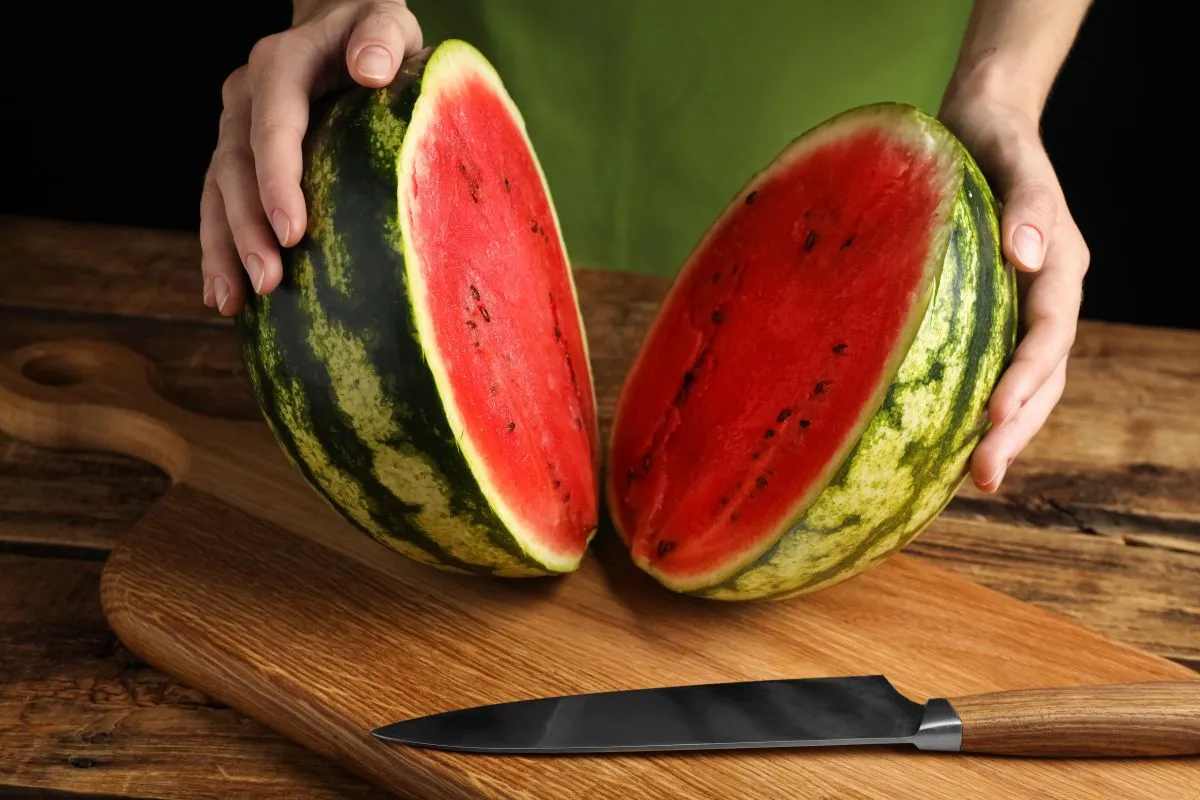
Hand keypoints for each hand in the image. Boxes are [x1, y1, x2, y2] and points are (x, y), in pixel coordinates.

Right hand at [199, 0, 422, 315]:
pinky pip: (219, 203)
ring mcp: (235, 128)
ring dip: (222, 248)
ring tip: (232, 301)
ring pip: (216, 191)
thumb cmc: (374, 34)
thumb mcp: (386, 20)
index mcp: (281, 66)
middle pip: (234, 167)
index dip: (277, 181)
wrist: (337, 27)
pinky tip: (227, 296)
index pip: (273, 127)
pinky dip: (219, 247)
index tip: (294, 232)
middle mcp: (245, 97)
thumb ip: (381, 37)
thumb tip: (372, 69)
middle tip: (268, 282)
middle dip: (246, 229)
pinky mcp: (238, 155)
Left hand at [939, 98, 1090, 492]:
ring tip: (974, 477)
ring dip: (1003, 431)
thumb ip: (1027, 203)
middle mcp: (1046, 296)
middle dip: (1017, 429)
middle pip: (1043, 376)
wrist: (981, 124)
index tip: (995, 415)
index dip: (1026, 378)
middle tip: (984, 477)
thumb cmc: (991, 138)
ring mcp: (1020, 310)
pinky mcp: (990, 314)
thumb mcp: (1010, 157)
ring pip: (1023, 382)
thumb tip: (1027, 255)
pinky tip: (946, 438)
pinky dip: (976, 404)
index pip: (1049, 336)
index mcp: (1059, 267)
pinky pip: (989, 366)